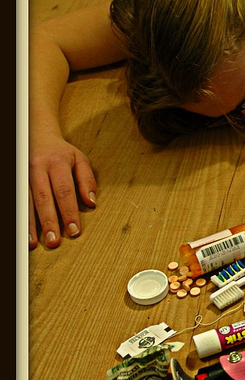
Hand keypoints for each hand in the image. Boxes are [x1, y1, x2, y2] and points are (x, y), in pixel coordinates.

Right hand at [29, 134, 96, 248]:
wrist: (38, 136)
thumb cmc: (62, 152)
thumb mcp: (80, 160)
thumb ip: (87, 180)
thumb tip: (91, 203)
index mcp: (57, 163)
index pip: (64, 191)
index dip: (69, 212)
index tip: (74, 231)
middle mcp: (38, 168)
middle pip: (43, 198)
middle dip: (48, 221)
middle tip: (54, 242)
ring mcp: (24, 174)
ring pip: (27, 202)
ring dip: (30, 224)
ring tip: (33, 243)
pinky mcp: (17, 181)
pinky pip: (19, 202)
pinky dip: (21, 218)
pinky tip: (24, 233)